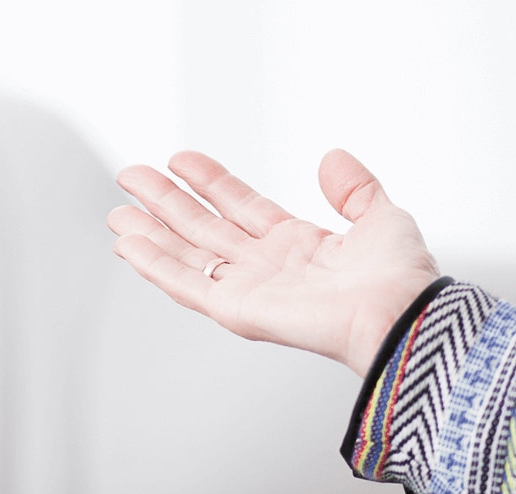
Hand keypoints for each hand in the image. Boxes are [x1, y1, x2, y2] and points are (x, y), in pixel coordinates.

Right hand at [110, 150, 439, 375]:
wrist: (397, 313)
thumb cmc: (399, 279)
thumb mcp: (383, 216)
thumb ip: (355, 188)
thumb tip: (332, 158)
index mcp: (297, 246)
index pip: (240, 207)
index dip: (210, 181)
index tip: (180, 158)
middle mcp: (266, 267)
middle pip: (202, 227)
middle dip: (164, 202)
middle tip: (130, 177)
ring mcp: (247, 288)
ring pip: (185, 254)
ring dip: (148, 233)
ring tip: (117, 212)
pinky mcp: (234, 309)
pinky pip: (185, 284)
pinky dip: (153, 264)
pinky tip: (127, 245)